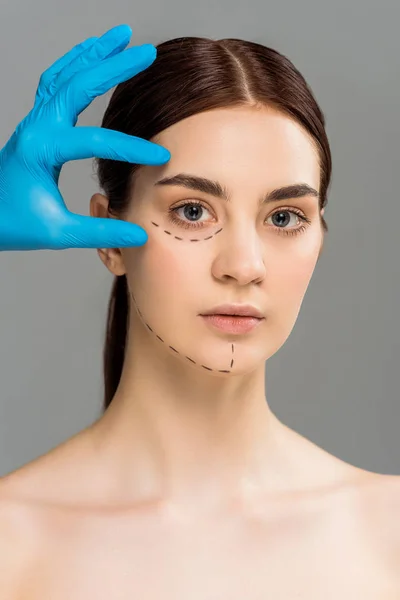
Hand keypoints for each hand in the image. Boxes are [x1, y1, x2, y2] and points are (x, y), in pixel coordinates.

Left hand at [0, 24, 169, 250]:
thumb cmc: (12, 223)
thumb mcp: (58, 233)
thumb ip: (100, 231)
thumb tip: (139, 233)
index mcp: (41, 149)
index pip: (94, 141)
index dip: (131, 148)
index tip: (161, 157)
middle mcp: (37, 127)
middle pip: (79, 84)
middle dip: (115, 66)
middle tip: (146, 52)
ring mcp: (35, 121)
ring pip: (65, 74)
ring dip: (93, 53)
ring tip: (120, 36)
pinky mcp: (36, 123)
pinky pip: (55, 82)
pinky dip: (75, 64)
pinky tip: (91, 55)